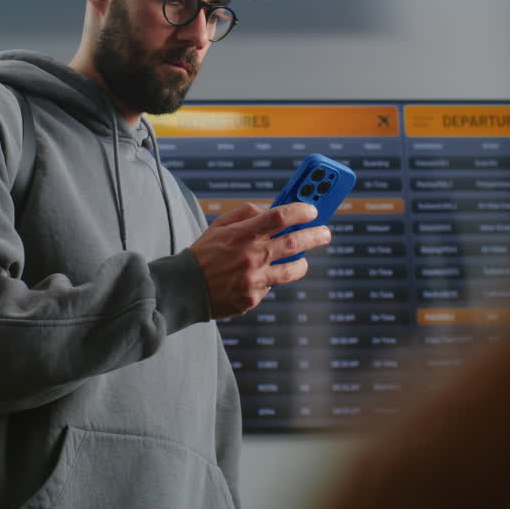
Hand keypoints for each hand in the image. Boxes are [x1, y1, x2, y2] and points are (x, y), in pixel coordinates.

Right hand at [190, 202, 331, 318]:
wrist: (184, 288)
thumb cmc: (203, 254)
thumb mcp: (219, 226)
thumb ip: (245, 215)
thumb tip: (270, 210)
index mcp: (242, 234)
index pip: (279, 216)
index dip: (300, 211)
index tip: (313, 210)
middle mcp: (251, 256)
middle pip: (294, 243)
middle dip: (316, 235)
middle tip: (326, 232)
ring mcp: (253, 279)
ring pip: (291, 270)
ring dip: (302, 263)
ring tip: (303, 260)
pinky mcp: (252, 298)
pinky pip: (270, 286)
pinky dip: (269, 280)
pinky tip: (260, 277)